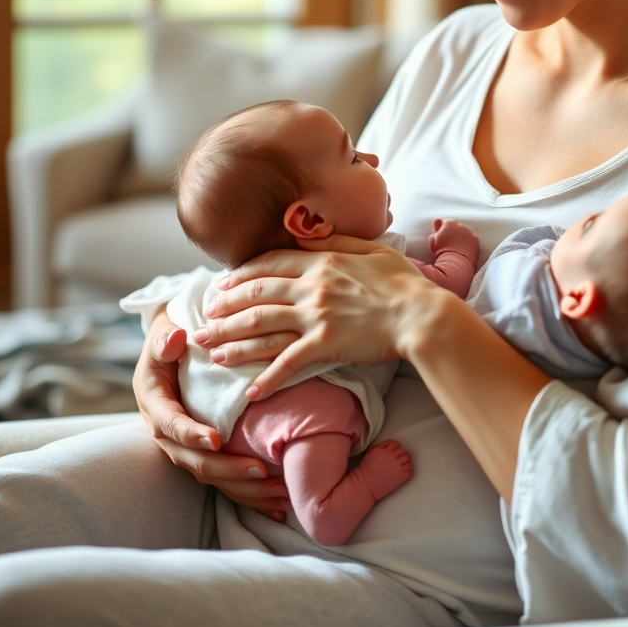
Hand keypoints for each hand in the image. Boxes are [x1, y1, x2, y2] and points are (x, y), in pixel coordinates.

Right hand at [134, 308, 289, 518]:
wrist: (169, 350)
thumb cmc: (171, 339)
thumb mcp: (163, 334)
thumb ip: (166, 340)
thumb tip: (177, 339)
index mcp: (154, 404)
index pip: (170, 425)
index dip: (191, 434)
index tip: (216, 440)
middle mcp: (166, 432)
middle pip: (192, 460)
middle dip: (226, 469)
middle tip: (259, 470)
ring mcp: (183, 446)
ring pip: (210, 476)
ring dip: (243, 488)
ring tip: (278, 493)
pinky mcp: (201, 453)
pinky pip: (223, 479)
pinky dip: (248, 493)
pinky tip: (276, 504)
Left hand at [201, 236, 438, 398]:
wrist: (422, 315)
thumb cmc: (404, 283)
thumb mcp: (371, 249)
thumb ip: (336, 241)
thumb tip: (307, 235)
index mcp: (321, 260)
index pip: (270, 263)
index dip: (241, 274)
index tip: (223, 284)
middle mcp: (311, 286)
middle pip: (256, 294)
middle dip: (225, 307)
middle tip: (205, 318)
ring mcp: (316, 315)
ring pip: (261, 326)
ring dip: (232, 340)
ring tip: (211, 351)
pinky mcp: (325, 344)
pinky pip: (287, 362)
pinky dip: (266, 378)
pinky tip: (250, 391)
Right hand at [428, 218, 479, 260]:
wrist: (454, 263)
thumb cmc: (441, 252)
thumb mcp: (433, 241)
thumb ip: (436, 229)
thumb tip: (438, 220)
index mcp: (449, 224)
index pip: (447, 222)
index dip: (444, 230)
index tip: (442, 237)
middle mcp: (460, 225)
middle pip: (457, 226)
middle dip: (454, 232)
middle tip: (450, 243)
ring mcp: (469, 232)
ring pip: (465, 232)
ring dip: (462, 237)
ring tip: (457, 248)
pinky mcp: (476, 240)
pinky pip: (472, 239)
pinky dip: (469, 243)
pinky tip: (465, 250)